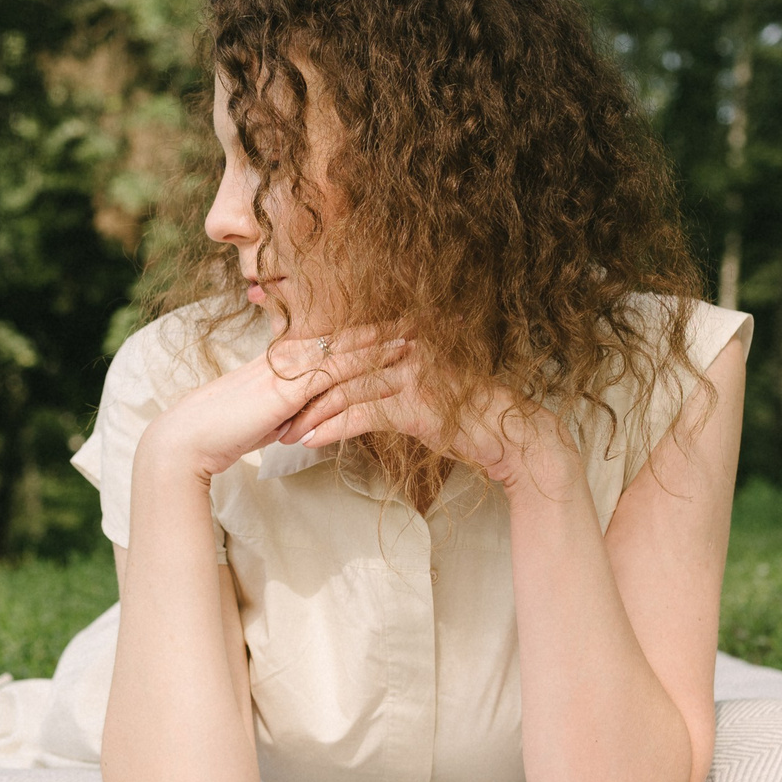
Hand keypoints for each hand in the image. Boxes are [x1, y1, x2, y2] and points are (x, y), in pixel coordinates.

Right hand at [136, 328, 409, 481]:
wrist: (190, 437)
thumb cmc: (220, 431)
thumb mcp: (261, 417)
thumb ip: (286, 411)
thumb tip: (302, 420)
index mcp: (279, 358)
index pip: (327, 337)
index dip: (359, 328)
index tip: (389, 322)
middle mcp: (286, 356)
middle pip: (342, 333)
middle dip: (379, 326)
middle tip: (416, 315)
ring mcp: (288, 370)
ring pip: (345, 348)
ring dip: (383, 342)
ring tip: (418, 334)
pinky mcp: (290, 389)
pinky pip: (338, 373)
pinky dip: (369, 365)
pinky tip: (394, 363)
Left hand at [276, 333, 584, 498]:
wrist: (510, 439)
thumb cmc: (464, 419)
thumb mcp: (422, 394)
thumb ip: (389, 383)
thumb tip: (348, 390)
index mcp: (404, 340)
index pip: (345, 352)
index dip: (310, 374)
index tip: (281, 394)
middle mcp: (406, 348)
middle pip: (339, 369)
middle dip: (302, 395)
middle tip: (272, 416)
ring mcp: (412, 372)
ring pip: (345, 390)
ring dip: (310, 415)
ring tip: (284, 434)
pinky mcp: (417, 401)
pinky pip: (364, 413)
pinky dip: (333, 428)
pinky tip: (312, 441)